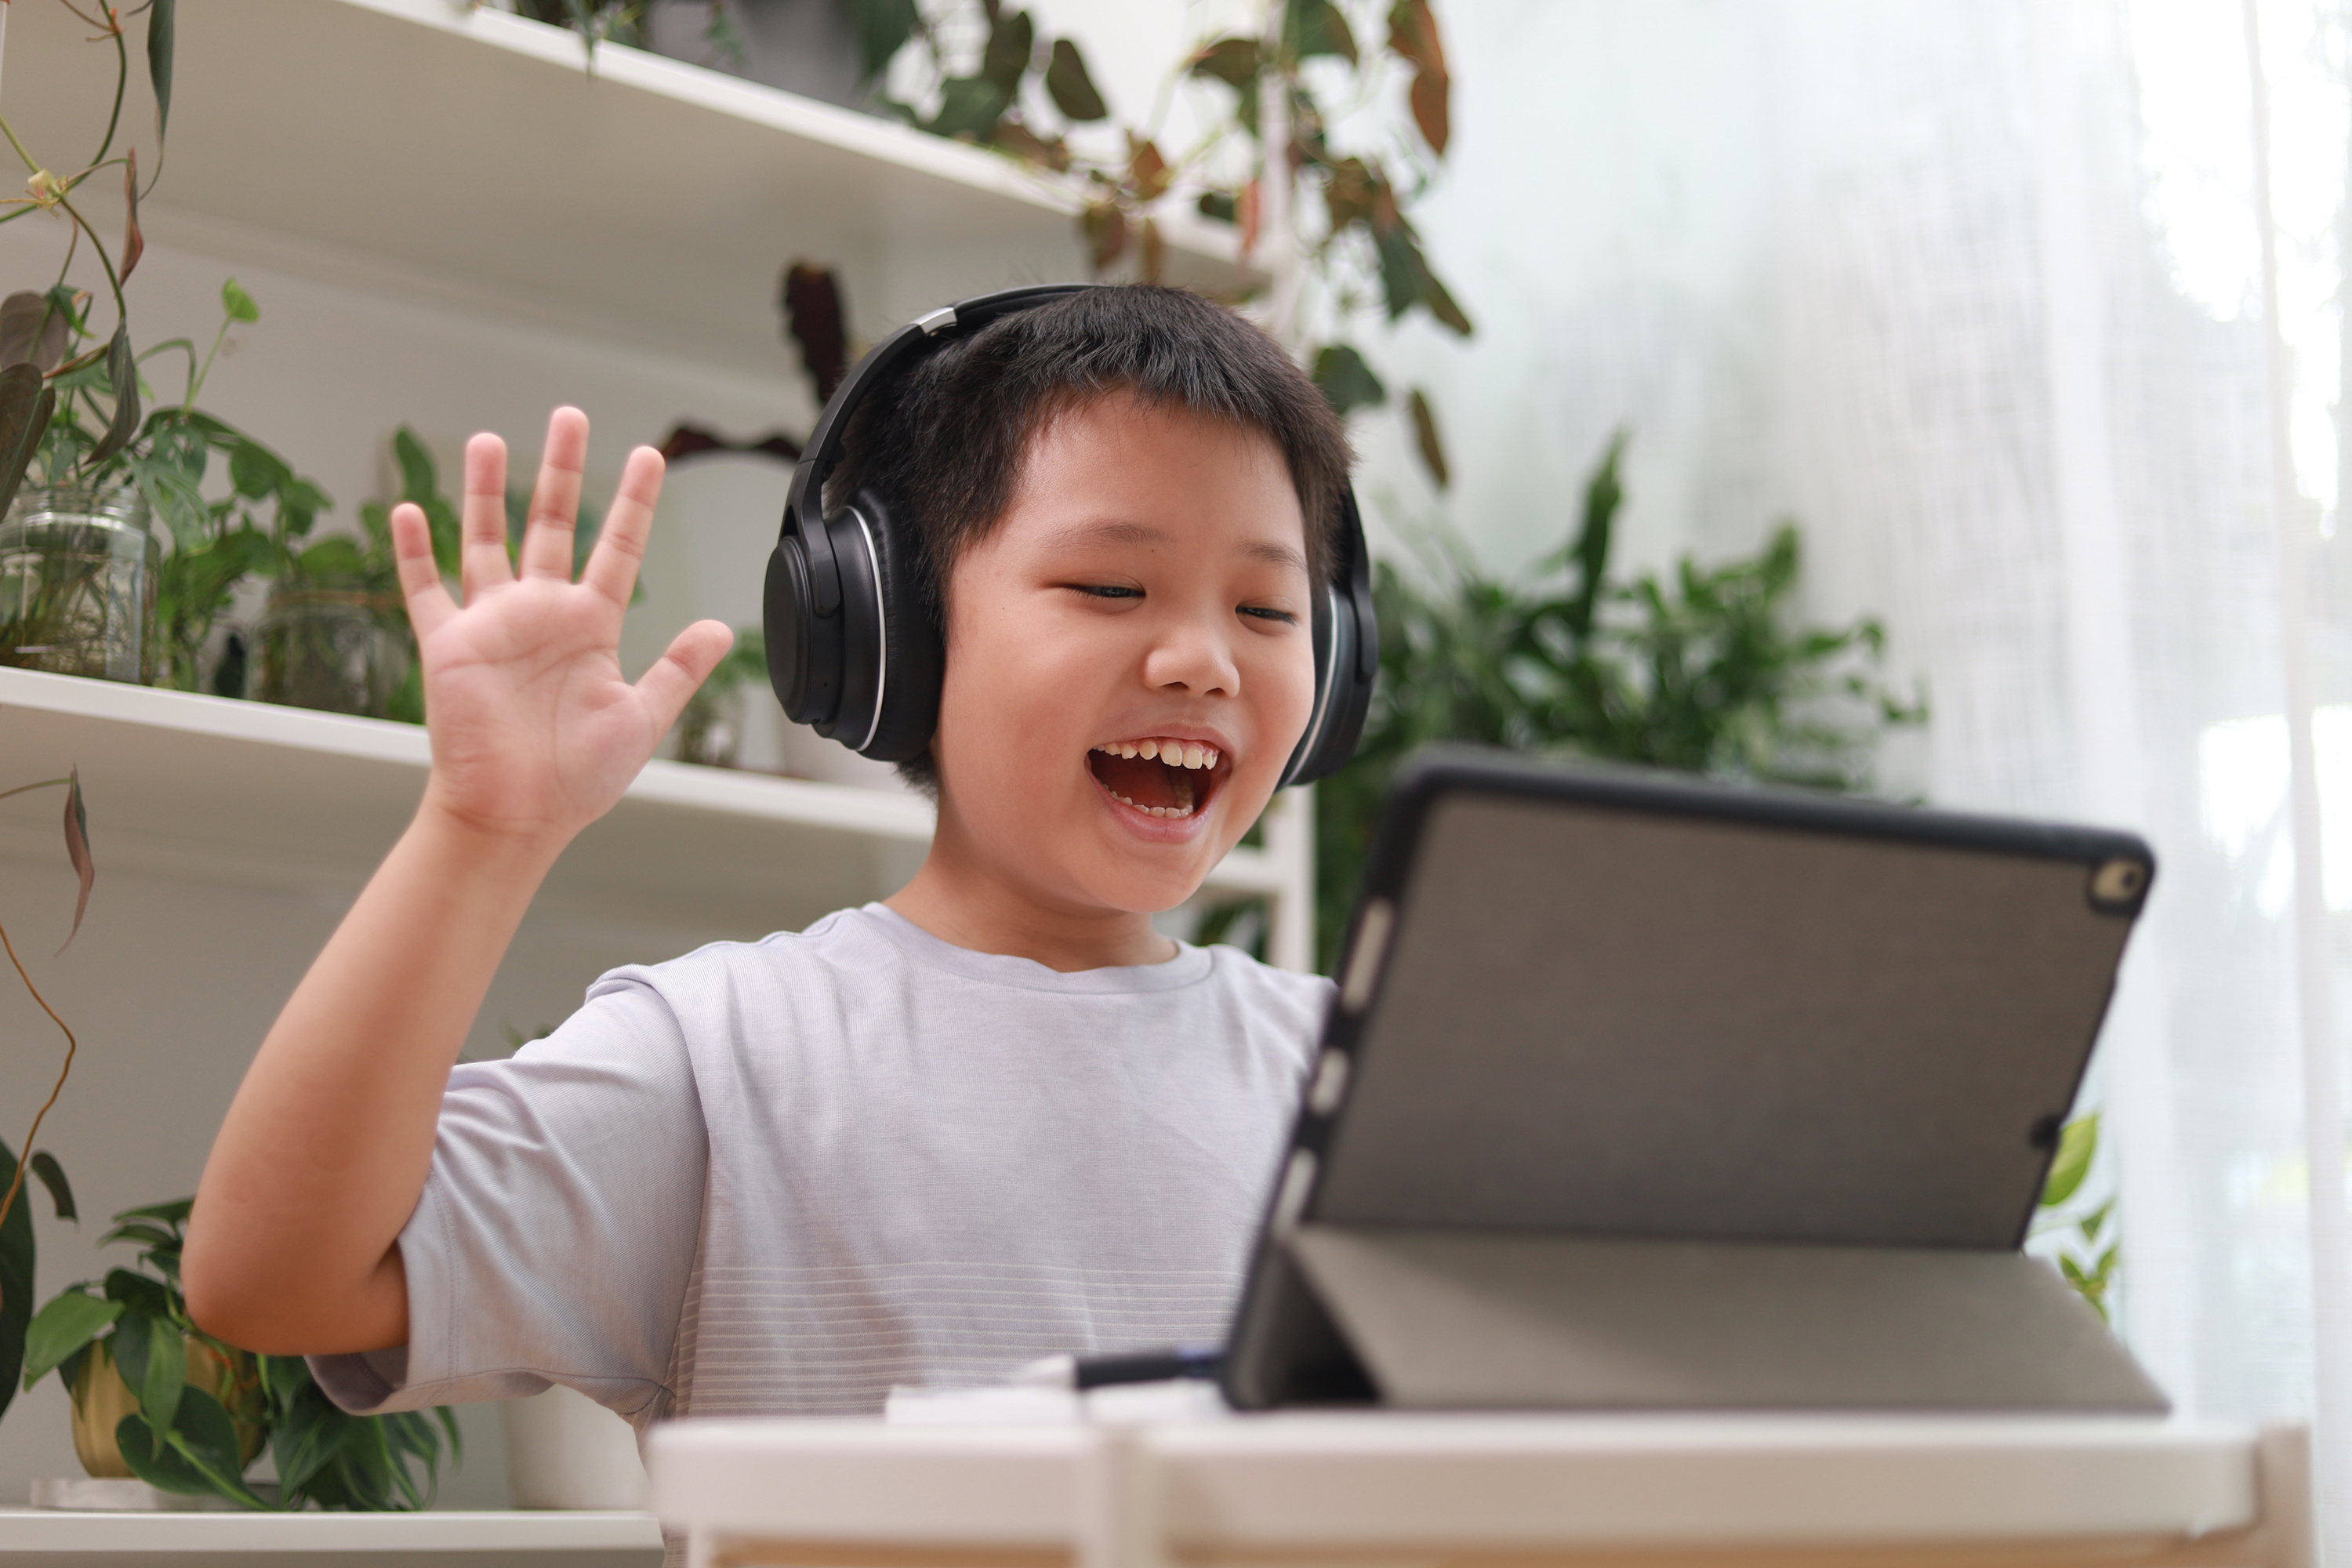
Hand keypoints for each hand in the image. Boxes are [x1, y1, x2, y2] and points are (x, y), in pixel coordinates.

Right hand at [391, 407, 732, 850]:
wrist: (516, 815)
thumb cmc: (576, 779)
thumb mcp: (641, 718)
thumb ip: (678, 670)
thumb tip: (719, 627)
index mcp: (591, 626)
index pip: (617, 548)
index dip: (633, 502)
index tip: (648, 454)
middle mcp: (541, 614)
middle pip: (552, 524)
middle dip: (560, 471)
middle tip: (569, 417)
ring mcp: (493, 625)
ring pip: (486, 540)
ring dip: (484, 491)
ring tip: (488, 439)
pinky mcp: (448, 647)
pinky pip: (425, 590)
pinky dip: (413, 552)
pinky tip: (406, 508)